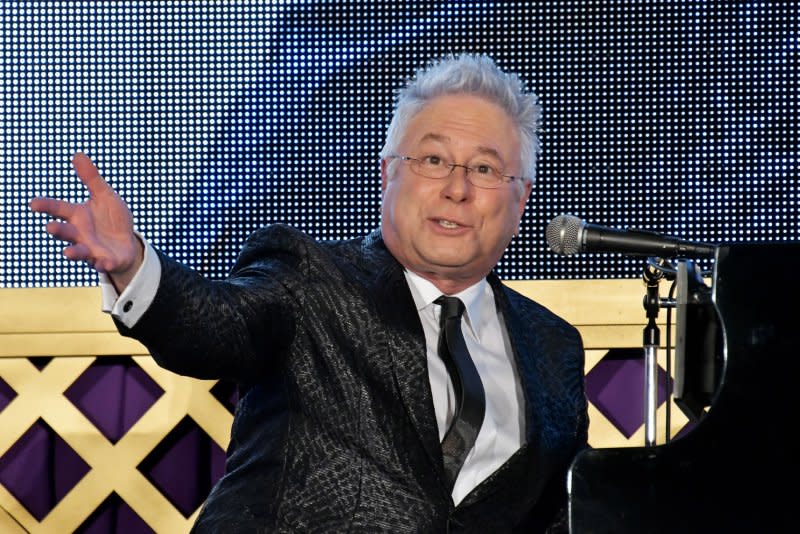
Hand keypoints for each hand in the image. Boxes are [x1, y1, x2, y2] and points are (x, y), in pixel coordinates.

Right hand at [30, 152, 143, 289]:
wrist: (128, 243)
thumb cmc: (111, 219)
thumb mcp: (105, 196)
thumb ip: (92, 179)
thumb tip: (78, 154)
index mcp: (78, 216)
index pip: (59, 209)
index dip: (46, 206)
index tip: (33, 203)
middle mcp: (80, 234)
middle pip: (65, 232)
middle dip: (58, 231)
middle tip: (51, 228)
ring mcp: (91, 249)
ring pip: (78, 251)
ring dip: (73, 252)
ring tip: (68, 253)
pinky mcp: (106, 261)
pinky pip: (103, 264)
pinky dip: (103, 264)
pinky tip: (105, 263)